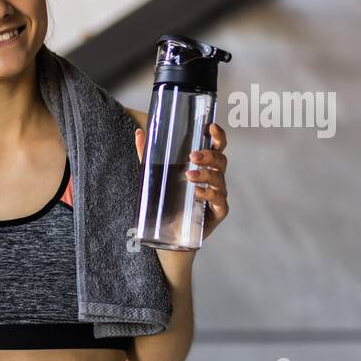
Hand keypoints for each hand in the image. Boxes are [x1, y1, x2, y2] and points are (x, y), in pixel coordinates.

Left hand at [135, 122, 229, 240]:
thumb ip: (148, 155)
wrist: (170, 232)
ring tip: (190, 175)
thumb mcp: (156, 175)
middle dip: (209, 155)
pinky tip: (197, 193)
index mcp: (204, 166)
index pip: (216, 147)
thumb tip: (139, 132)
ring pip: (219, 179)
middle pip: (221, 161)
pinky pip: (219, 200)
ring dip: (206, 174)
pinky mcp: (218, 211)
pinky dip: (208, 195)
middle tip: (193, 156)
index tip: (210, 127)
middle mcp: (214, 178)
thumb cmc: (168, 200)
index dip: (217, 136)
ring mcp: (218, 194)